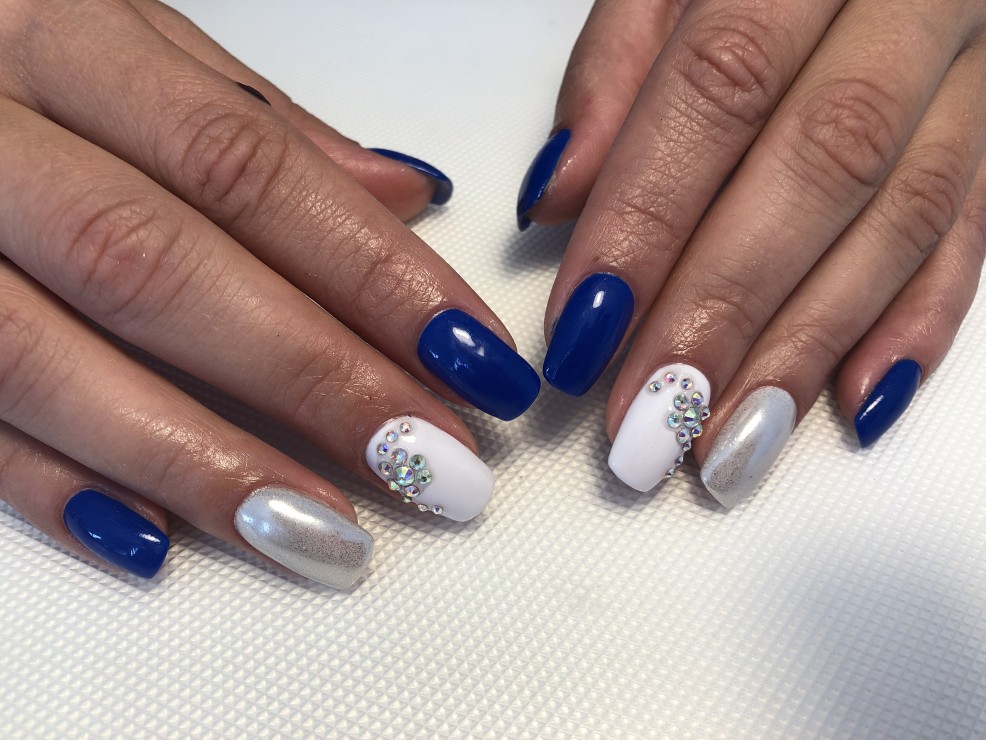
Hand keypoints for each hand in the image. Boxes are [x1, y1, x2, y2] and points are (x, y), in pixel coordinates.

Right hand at [0, 0, 539, 585]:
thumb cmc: (3, 46)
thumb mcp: (120, 36)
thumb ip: (253, 121)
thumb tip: (404, 193)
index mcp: (58, 39)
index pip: (249, 168)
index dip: (372, 272)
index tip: (473, 360)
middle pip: (162, 268)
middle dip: (311, 381)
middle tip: (429, 464)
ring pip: (47, 361)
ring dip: (199, 460)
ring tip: (323, 535)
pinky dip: (55, 484)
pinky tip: (156, 541)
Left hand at [518, 0, 985, 503]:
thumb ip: (617, 66)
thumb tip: (558, 195)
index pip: (718, 86)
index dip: (647, 216)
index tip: (584, 327)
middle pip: (820, 167)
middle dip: (725, 309)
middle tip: (651, 419)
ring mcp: (976, 65)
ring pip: (905, 215)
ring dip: (809, 345)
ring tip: (730, 445)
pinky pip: (977, 229)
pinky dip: (917, 325)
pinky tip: (851, 403)